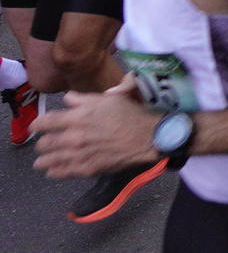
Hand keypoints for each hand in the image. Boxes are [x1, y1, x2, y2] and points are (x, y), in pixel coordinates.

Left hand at [33, 75, 159, 178]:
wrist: (146, 137)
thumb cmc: (128, 115)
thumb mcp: (108, 99)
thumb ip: (83, 99)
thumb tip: (67, 99)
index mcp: (78, 117)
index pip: (45, 122)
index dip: (37, 124)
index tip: (37, 126)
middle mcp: (74, 137)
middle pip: (43, 143)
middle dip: (42, 142)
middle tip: (45, 142)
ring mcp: (78, 155)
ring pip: (47, 161)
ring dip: (43, 159)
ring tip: (43, 159)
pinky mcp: (84, 169)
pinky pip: (59, 173)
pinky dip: (53, 171)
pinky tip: (53, 170)